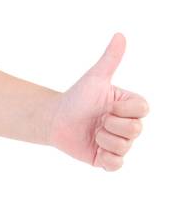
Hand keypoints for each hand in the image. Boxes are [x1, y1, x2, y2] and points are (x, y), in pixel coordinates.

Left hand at [46, 34, 149, 170]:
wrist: (56, 119)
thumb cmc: (77, 97)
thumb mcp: (95, 78)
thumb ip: (110, 59)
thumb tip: (120, 35)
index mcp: (129, 105)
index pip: (142, 110)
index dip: (124, 109)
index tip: (107, 105)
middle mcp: (128, 124)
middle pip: (135, 131)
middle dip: (111, 125)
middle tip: (98, 120)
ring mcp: (118, 143)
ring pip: (124, 147)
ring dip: (104, 140)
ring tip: (94, 133)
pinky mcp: (107, 159)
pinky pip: (117, 165)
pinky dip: (106, 159)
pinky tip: (96, 149)